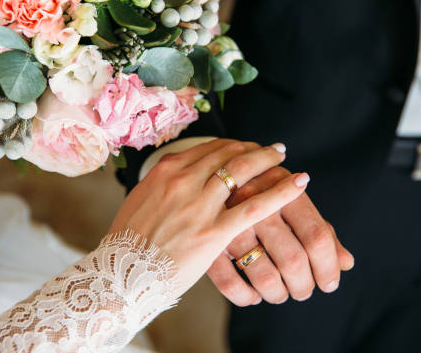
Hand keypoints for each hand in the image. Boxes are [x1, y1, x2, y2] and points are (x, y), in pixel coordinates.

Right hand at [108, 139, 310, 297]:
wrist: (120, 275)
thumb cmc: (127, 242)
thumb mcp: (139, 201)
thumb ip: (162, 186)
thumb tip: (175, 179)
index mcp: (165, 171)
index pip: (207, 148)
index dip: (231, 145)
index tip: (244, 146)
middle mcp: (183, 180)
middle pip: (227, 153)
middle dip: (252, 148)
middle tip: (269, 148)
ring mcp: (200, 205)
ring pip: (243, 170)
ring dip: (267, 158)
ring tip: (282, 155)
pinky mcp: (214, 231)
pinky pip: (255, 206)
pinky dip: (282, 191)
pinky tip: (299, 182)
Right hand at [207, 167, 354, 305]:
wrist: (209, 176)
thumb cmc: (262, 193)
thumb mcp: (291, 202)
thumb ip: (321, 230)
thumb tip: (345, 262)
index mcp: (283, 189)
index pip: (317, 236)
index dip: (328, 266)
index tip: (329, 282)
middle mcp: (257, 204)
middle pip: (293, 260)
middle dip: (304, 286)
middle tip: (303, 290)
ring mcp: (229, 224)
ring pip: (265, 277)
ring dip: (279, 295)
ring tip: (281, 293)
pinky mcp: (208, 242)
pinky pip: (230, 284)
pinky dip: (246, 297)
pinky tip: (253, 295)